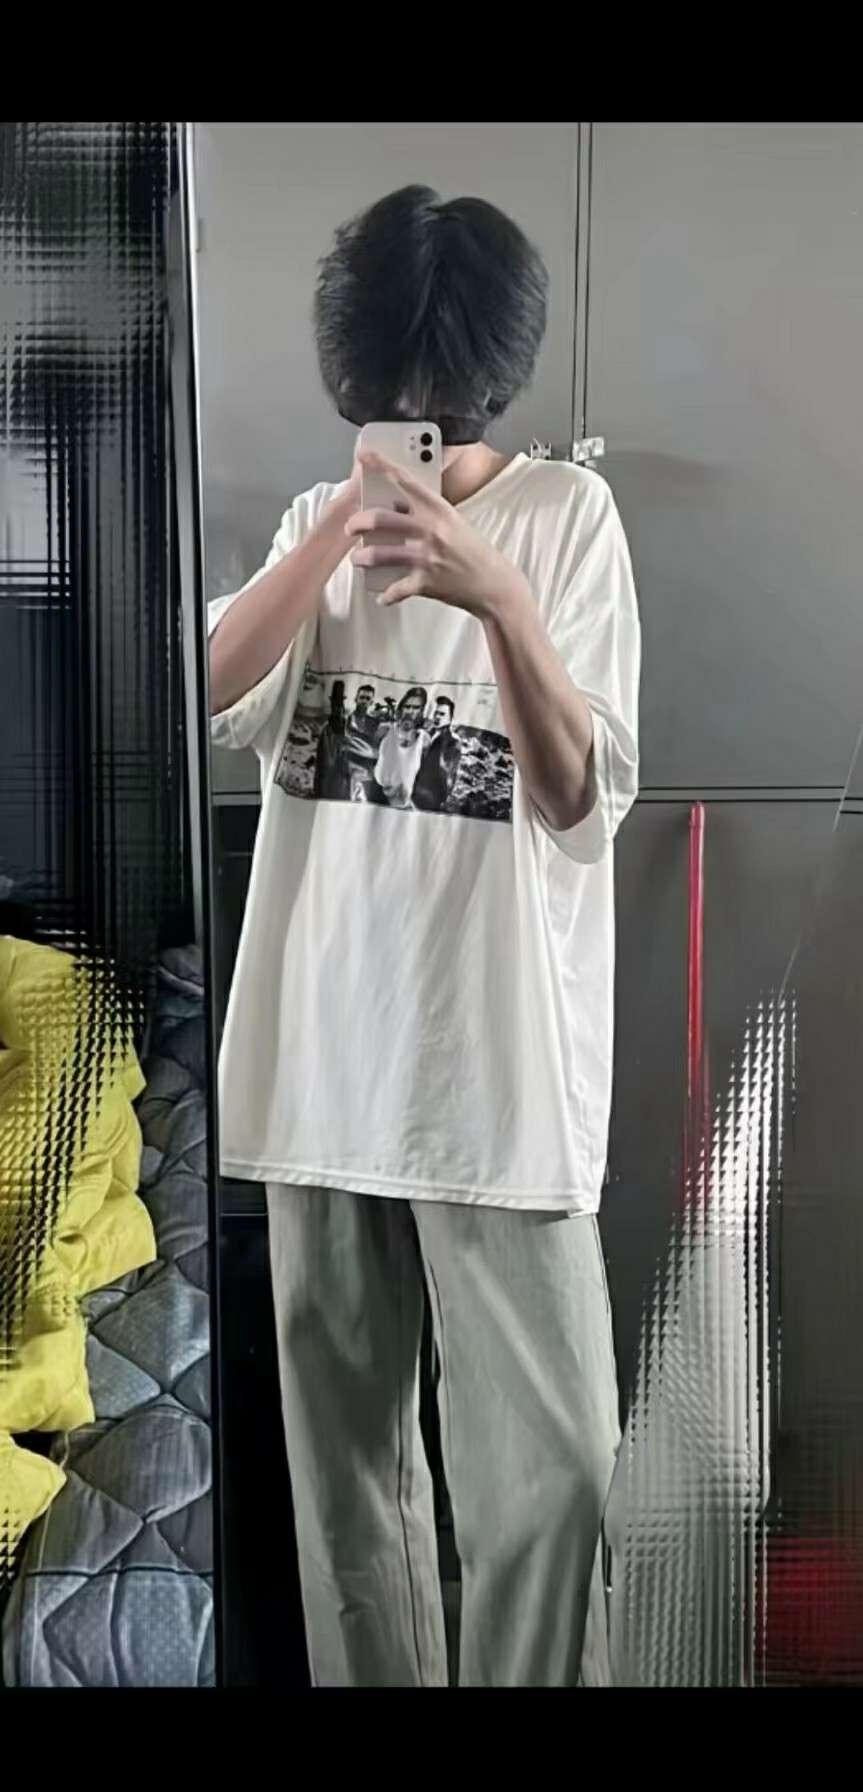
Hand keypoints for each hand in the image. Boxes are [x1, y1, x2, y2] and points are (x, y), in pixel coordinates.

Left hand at [345, 447, 530, 619]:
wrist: (494, 584)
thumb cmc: (473, 552)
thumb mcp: (454, 523)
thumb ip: (428, 515)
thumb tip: (397, 509)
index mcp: (438, 510)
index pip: (405, 481)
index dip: (381, 465)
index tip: (364, 455)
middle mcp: (430, 530)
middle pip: (380, 519)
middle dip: (358, 522)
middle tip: (352, 527)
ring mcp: (426, 557)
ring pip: (379, 554)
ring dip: (362, 558)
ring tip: (358, 559)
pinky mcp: (425, 583)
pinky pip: (394, 589)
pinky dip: (386, 595)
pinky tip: (382, 596)